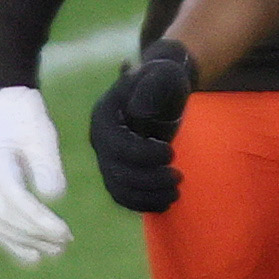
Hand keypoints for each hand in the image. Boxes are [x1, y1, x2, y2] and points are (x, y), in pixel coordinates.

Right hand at [0, 84, 74, 263]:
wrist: (3, 112)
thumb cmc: (26, 123)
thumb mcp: (42, 138)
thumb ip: (47, 166)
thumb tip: (53, 197)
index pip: (15, 200)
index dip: (40, 220)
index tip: (64, 230)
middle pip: (5, 218)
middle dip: (36, 235)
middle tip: (66, 242)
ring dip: (26, 243)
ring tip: (55, 251)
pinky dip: (11, 245)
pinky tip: (32, 256)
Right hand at [86, 42, 195, 215]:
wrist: (163, 90)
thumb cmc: (164, 80)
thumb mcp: (162, 75)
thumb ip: (151, 87)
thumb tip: (138, 112)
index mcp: (104, 117)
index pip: (116, 147)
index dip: (143, 156)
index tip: (171, 153)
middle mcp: (100, 140)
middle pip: (117, 172)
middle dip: (150, 180)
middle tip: (179, 177)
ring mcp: (107, 158)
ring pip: (119, 189)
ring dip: (148, 196)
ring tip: (176, 192)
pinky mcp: (118, 170)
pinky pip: (124, 196)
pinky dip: (143, 203)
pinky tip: (166, 201)